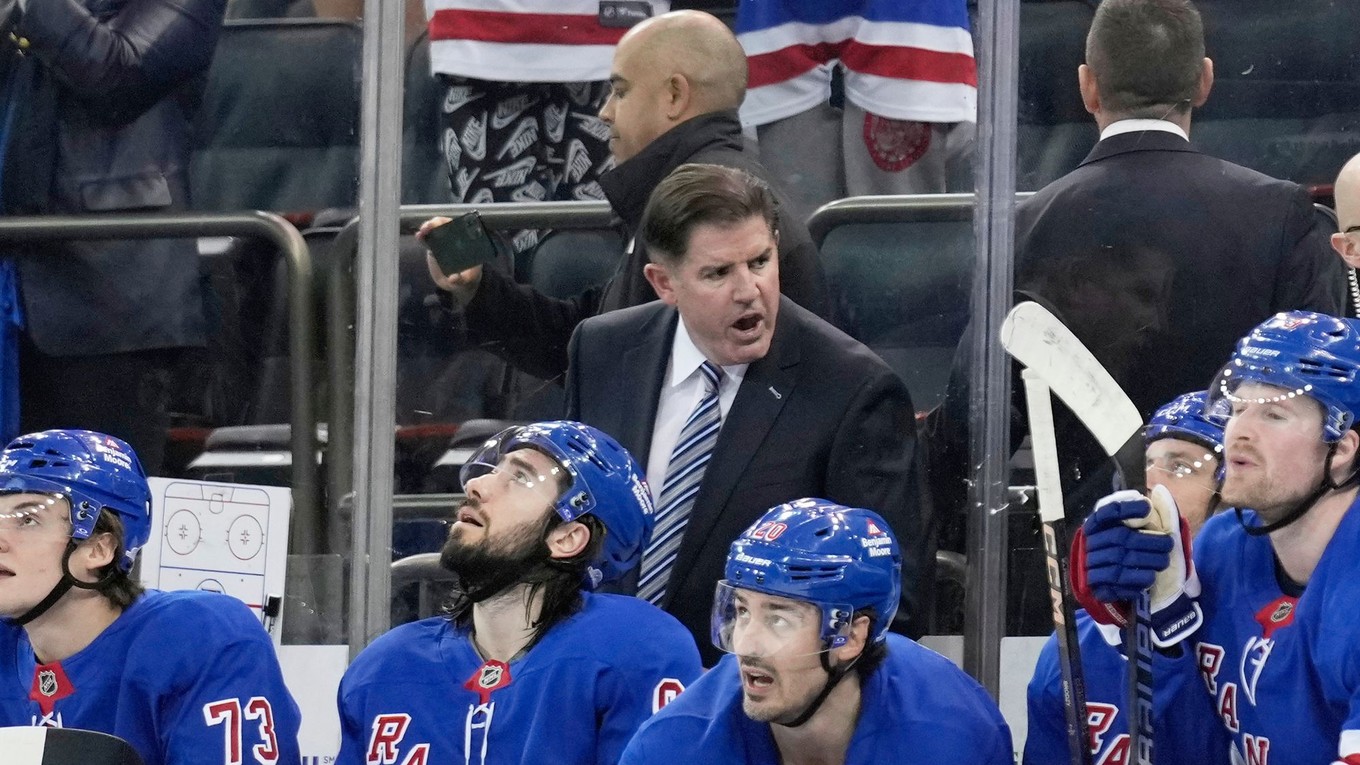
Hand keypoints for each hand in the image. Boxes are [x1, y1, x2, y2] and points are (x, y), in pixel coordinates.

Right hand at [418, 216, 482, 305]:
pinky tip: (418, 236)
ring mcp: (444, 242)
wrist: (457, 284)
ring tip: (422, 232)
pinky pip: (428, 239)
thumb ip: (460, 280)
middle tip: (430, 226)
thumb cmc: (465, 280)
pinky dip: (423, 236)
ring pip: (436, 229)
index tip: (448, 225)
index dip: (455, 224)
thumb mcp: (465, 281)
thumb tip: (453, 278)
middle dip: (438, 222)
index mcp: (467, 245)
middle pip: (447, 225)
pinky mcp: (434, 247)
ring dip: (428, 227)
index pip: (463, 229)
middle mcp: (456, 240)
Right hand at [1071, 486, 1201, 646]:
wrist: (1102, 574)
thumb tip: (1162, 492)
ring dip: (1147, 562)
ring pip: (1121, 562)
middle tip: (1168, 544)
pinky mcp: (1098, 587)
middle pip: (1121, 538)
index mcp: (1096, 525)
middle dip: (1149, 541)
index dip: (1126, 508)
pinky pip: (1117, 585)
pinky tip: (1149, 577)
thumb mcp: (1127, 527)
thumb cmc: (1119, 545)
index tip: (1147, 508)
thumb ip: (1142, 512)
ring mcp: (1091, 566)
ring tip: (1163, 562)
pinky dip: (1136, 581)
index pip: (1108, 512)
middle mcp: (1091, 543)